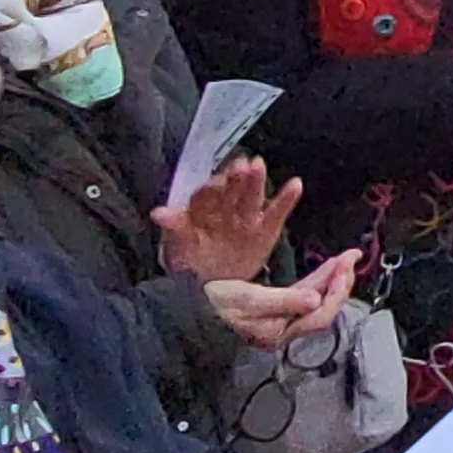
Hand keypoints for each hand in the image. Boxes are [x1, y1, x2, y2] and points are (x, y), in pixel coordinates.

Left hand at [152, 157, 298, 283]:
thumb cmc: (193, 261)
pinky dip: (287, 199)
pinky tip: (295, 185)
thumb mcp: (178, 244)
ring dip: (255, 181)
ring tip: (259, 167)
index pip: (206, 196)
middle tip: (240, 166)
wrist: (213, 286)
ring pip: (252, 196)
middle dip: (234, 178)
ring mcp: (245, 217)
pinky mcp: (265, 228)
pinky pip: (276, 212)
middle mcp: (224, 208)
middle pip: (230, 190)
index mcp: (201, 210)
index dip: (210, 190)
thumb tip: (157, 213)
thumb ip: (173, 226)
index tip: (213, 183)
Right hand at [204, 248, 359, 348]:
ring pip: (315, 302)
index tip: (345, 265)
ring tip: (342, 261)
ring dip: (330, 280)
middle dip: (340, 282)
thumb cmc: (213, 306)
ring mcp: (278, 321)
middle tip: (350, 257)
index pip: (321, 314)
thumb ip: (283, 301)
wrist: (189, 311)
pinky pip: (303, 297)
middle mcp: (283, 329)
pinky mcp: (272, 310)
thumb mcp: (247, 299)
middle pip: (322, 308)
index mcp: (278, 330)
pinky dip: (316, 281)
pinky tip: (322, 271)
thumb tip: (315, 299)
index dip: (337, 291)